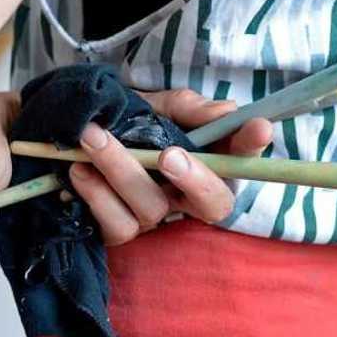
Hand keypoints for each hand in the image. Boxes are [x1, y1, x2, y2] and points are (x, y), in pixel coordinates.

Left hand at [66, 89, 271, 245]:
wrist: (78, 130)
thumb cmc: (133, 119)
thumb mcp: (163, 105)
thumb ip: (192, 109)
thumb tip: (227, 113)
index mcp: (210, 161)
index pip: (243, 157)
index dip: (253, 147)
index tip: (259, 127)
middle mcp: (189, 195)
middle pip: (214, 204)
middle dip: (196, 179)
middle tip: (171, 155)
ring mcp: (156, 216)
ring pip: (153, 208)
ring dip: (122, 170)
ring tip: (93, 137)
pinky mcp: (121, 231)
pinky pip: (118, 226)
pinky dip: (97, 196)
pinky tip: (81, 170)